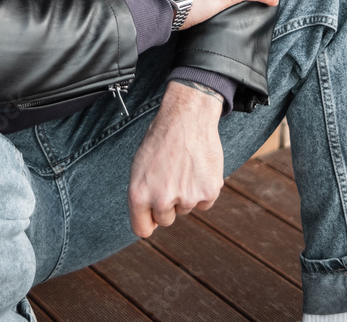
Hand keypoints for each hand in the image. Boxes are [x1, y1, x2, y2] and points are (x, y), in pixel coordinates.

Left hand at [128, 80, 223, 236]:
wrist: (187, 117)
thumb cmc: (161, 139)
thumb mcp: (140, 165)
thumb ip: (143, 194)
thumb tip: (151, 219)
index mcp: (139, 193)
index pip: (142, 229)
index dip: (148, 223)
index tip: (152, 218)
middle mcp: (161, 200)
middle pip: (165, 220)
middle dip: (168, 204)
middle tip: (171, 177)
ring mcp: (186, 198)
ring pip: (185, 208)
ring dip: (186, 193)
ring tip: (184, 165)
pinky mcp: (207, 193)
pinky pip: (204, 202)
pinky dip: (202, 188)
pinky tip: (198, 167)